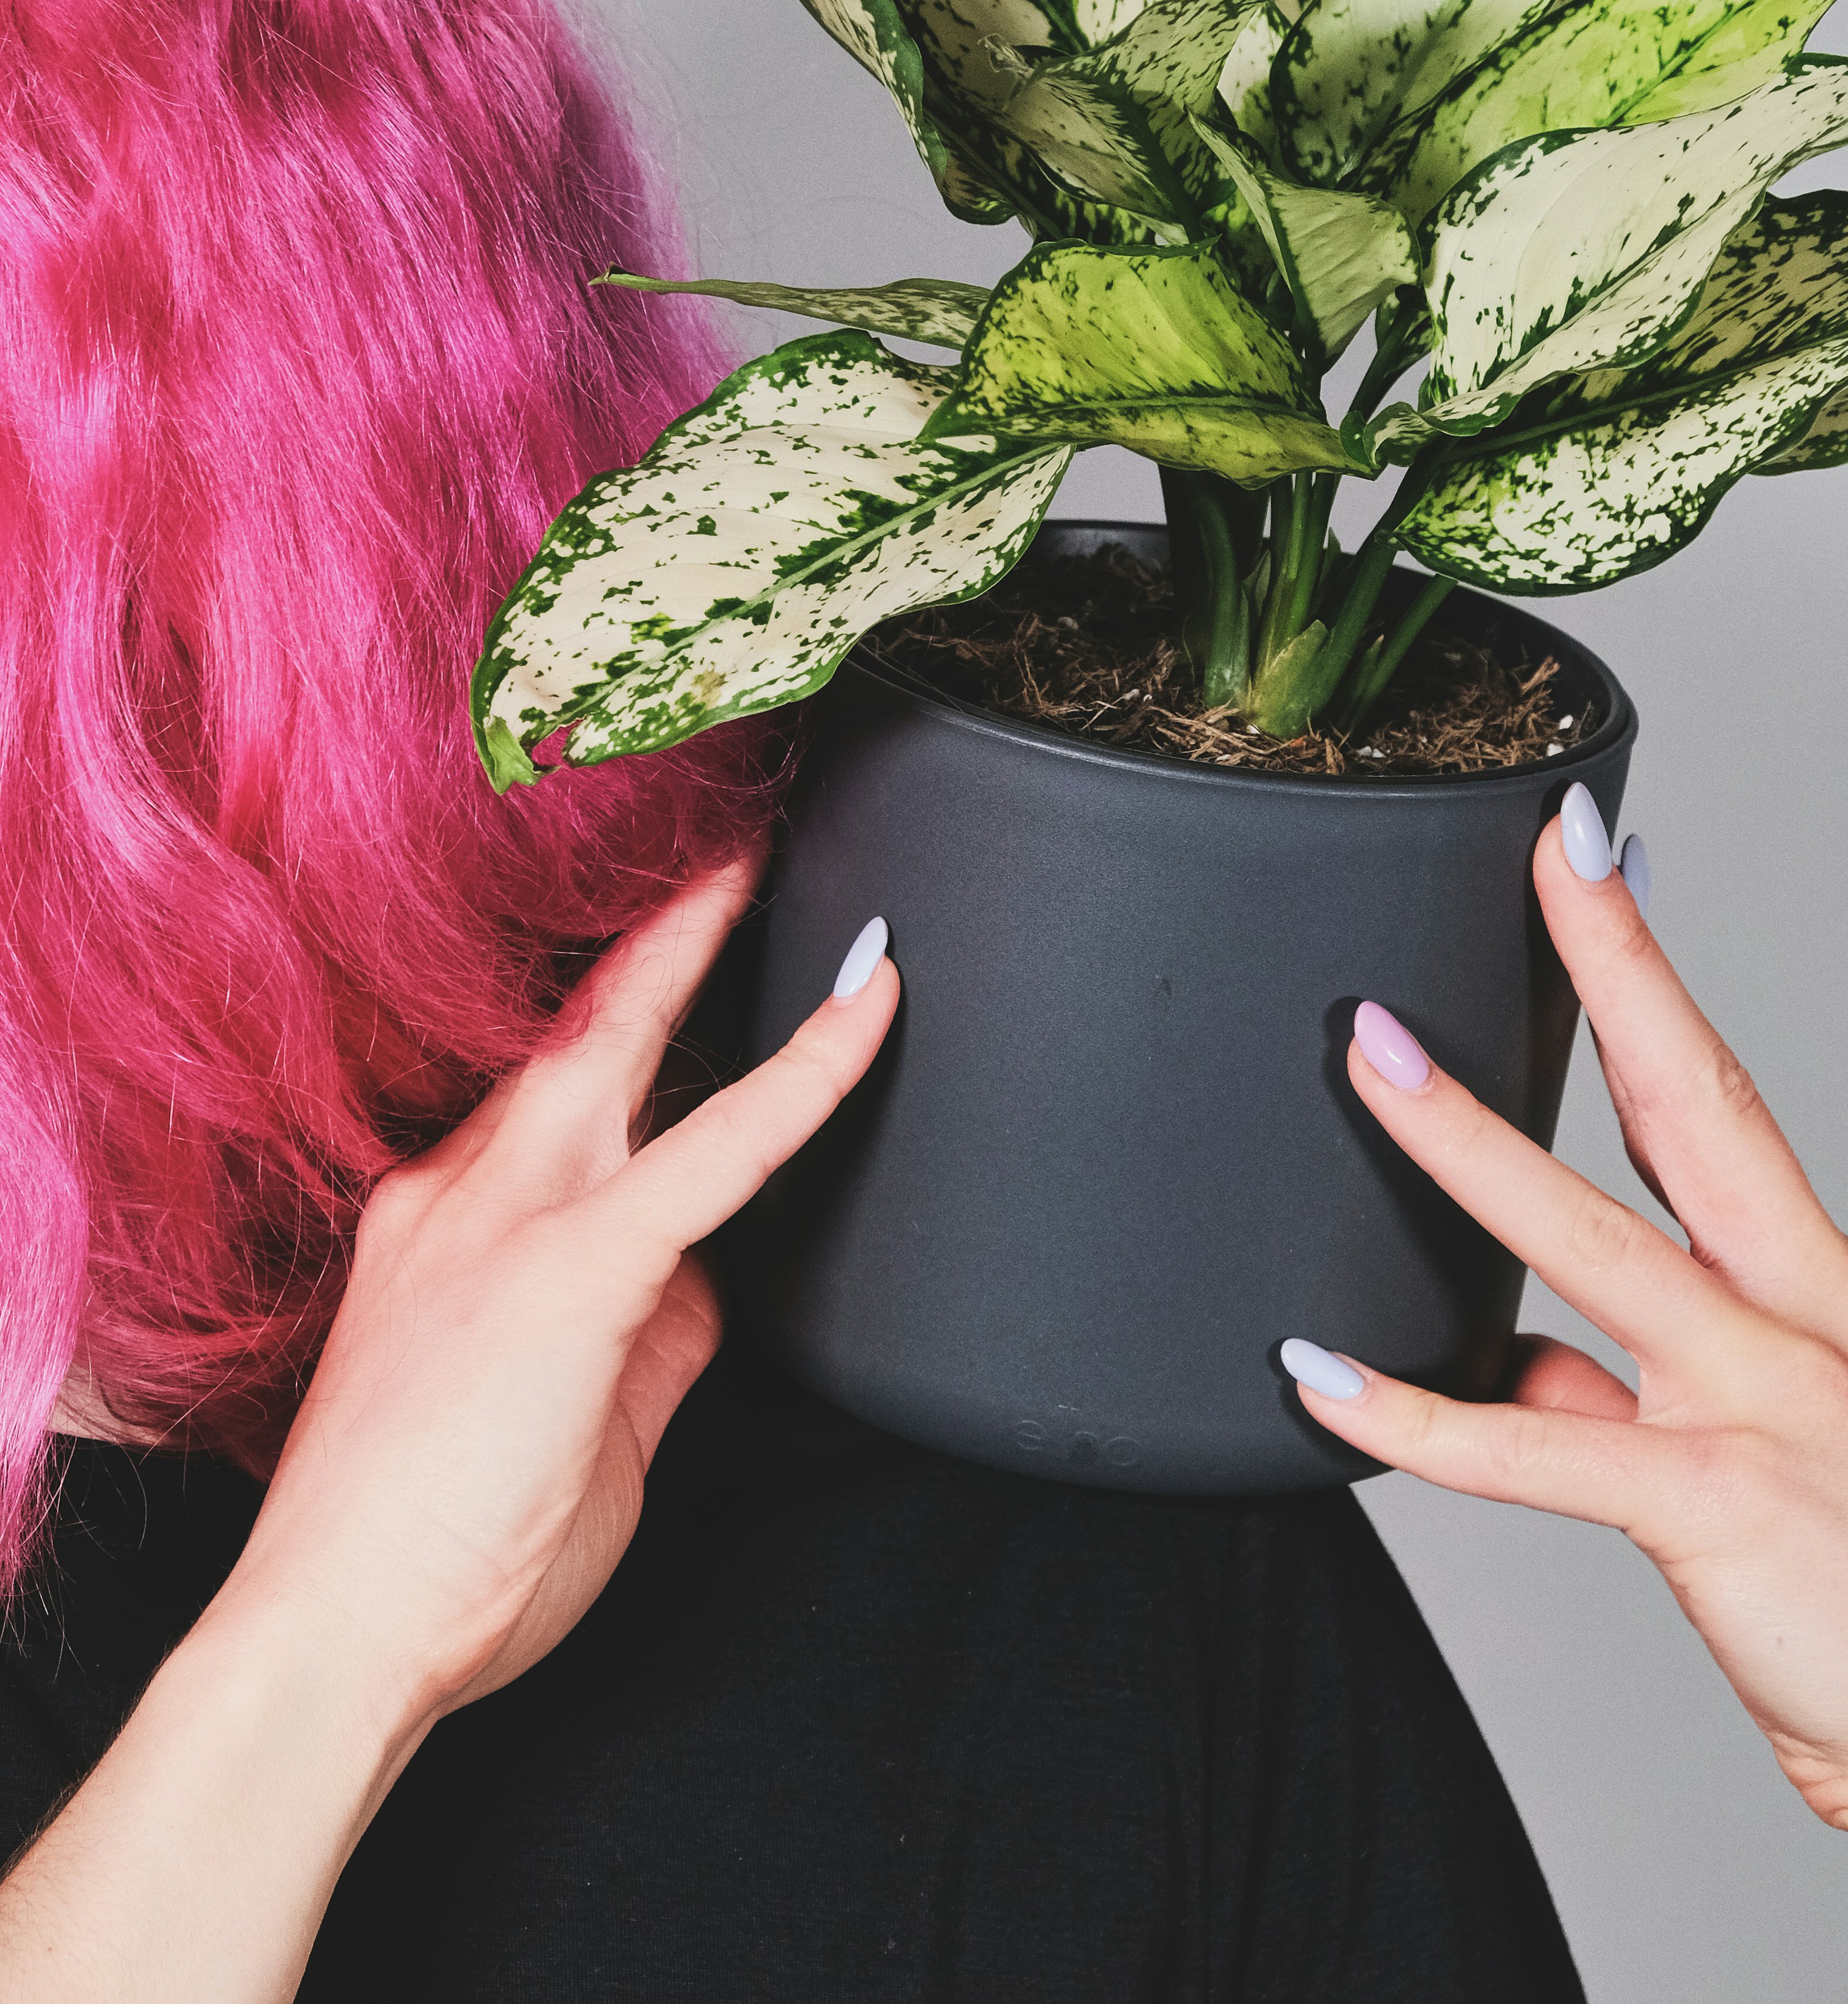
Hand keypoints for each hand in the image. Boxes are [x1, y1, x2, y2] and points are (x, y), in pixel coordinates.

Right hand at [220, 856, 896, 1735]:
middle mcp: (464, 1193)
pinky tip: (864, 1008)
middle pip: (579, 1030)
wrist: (332, 1640)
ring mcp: (512, 1219)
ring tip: (790, 893)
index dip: (618, 1021)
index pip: (548, 1095)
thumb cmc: (426, 1557)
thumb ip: (646, 1337)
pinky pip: (720, 1144)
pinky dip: (803, 1072)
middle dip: (659, 935)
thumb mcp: (557, 1422)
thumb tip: (708, 1284)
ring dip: (704, 953)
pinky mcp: (573, 1266)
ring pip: (625, 1046)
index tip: (673, 974)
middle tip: (732, 858)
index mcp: (442, 1224)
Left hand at [1284, 799, 1847, 2003]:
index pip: (1718, 1102)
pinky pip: (1536, 1446)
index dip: (1647, 978)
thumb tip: (1518, 1366)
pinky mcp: (1724, 1502)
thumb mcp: (1782, 1464)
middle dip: (1615, 966)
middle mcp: (1810, 1316)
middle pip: (1696, 1103)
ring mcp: (1771, 1400)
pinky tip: (1323, 1382)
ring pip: (1592, 1238)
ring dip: (1468, 1143)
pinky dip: (1417, 1416)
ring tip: (1372, 1058)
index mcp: (1828, 1291)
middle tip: (1542, 854)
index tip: (1594, 865)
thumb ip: (1633, 1397)